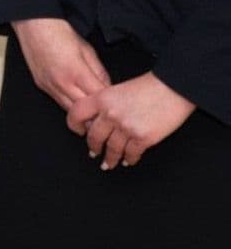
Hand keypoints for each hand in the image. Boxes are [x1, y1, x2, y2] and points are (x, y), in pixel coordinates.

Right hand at [12, 17, 111, 111]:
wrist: (33, 25)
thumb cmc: (59, 33)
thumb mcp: (88, 50)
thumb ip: (99, 72)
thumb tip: (107, 88)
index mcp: (76, 72)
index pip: (97, 98)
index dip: (108, 104)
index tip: (115, 105)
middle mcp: (61, 83)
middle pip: (83, 110)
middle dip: (96, 113)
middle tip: (106, 113)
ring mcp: (49, 86)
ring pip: (69, 111)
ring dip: (82, 112)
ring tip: (93, 111)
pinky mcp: (41, 86)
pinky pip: (59, 102)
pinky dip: (70, 104)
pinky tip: (76, 99)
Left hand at [66, 72, 194, 169]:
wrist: (174, 87)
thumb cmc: (151, 85)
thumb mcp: (119, 88)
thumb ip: (107, 102)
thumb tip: (101, 118)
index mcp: (102, 98)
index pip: (77, 113)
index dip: (74, 124)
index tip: (78, 131)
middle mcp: (111, 114)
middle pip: (94, 136)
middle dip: (94, 147)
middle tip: (94, 152)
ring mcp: (126, 127)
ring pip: (112, 148)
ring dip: (110, 158)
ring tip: (108, 163)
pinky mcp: (143, 138)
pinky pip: (131, 153)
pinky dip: (129, 159)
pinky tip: (128, 160)